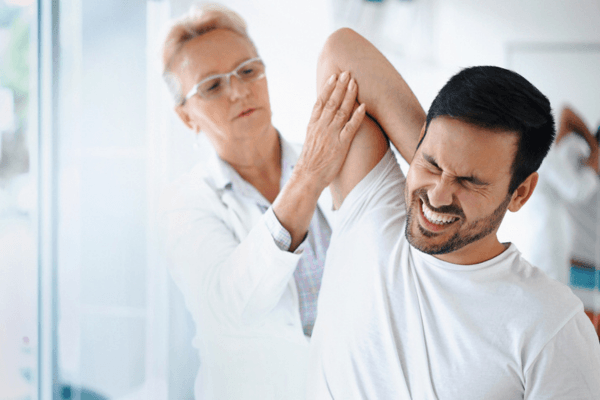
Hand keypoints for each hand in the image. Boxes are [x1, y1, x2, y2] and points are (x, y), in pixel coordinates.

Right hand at [294, 71, 365, 192]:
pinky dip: (357, 116)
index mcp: (313, 125)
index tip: (333, 77)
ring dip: (349, 96)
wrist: (307, 177)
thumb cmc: (310, 162)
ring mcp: (331, 135)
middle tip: (347, 73)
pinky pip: (350, 127)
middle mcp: (321, 127)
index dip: (327, 88)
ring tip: (355, 82)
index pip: (320, 102)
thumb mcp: (309, 140)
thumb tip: (322, 119)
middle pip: (331, 102)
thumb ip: (316, 128)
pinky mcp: (340, 145)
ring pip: (341, 110)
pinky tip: (364, 106)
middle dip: (340, 86)